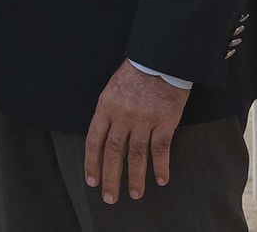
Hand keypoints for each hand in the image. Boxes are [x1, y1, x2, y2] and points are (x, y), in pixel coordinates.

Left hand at [84, 61, 190, 204]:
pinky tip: (161, 180)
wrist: (160, 58)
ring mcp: (144, 119)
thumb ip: (107, 112)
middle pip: (113, 151)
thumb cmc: (135, 73)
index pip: (94, 140)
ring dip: (135, 177)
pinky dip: (161, 166)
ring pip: (136, 154)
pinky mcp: (165, 121)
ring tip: (134, 194)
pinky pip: (161, 148)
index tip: (91, 181)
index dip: (92, 162)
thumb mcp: (112, 89)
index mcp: (106, 106)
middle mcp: (122, 116)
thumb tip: (103, 138)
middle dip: (110, 177)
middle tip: (109, 197)